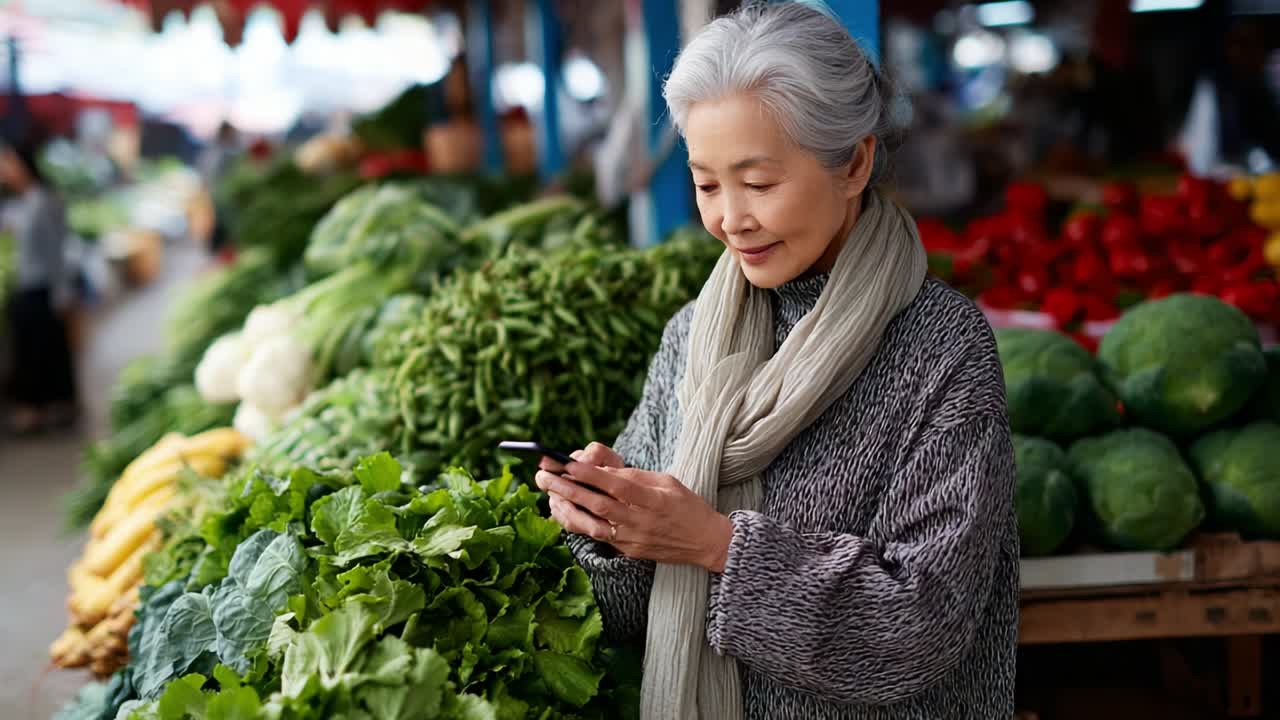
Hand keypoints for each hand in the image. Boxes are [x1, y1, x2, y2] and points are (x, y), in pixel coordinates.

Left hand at [535, 449, 733, 572]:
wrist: (706, 542)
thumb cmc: (688, 506)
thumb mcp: (667, 482)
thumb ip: (636, 477)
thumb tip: (604, 471)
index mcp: (652, 499)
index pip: (615, 484)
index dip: (589, 474)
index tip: (566, 463)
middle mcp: (640, 520)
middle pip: (597, 503)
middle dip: (567, 489)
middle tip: (544, 476)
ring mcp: (632, 539)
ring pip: (593, 523)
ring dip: (568, 508)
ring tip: (549, 494)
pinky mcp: (628, 551)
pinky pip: (599, 536)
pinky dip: (580, 524)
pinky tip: (564, 512)